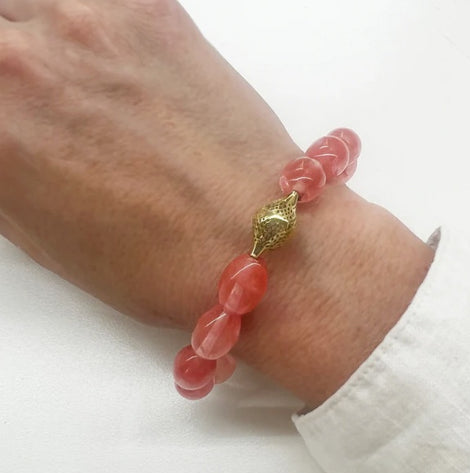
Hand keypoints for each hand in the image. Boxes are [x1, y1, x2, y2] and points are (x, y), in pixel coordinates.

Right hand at [0, 0, 433, 406]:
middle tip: (38, 102)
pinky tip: (115, 64)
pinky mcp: (153, 12)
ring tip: (75, 81)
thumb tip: (3, 138)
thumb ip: (5, 171)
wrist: (255, 240)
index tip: (12, 122)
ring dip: (40, 37)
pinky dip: (93, 27)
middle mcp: (24, 61)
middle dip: (7, 70)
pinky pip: (96, 3)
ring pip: (35, 7)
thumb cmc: (159, 261)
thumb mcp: (46, 237)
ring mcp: (89, 22)